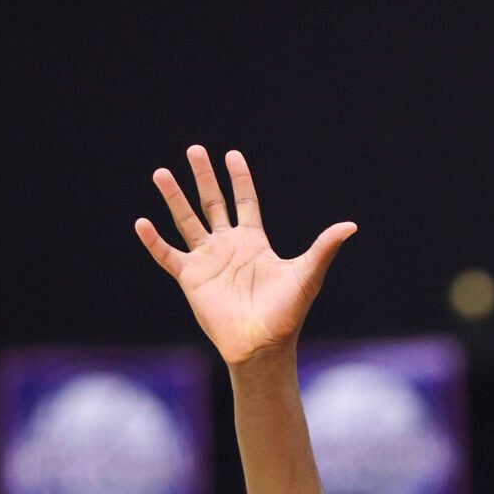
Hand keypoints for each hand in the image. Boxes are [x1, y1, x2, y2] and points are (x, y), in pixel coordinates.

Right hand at [135, 146, 355, 366]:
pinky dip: (154, 241)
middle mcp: (228, 247)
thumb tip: (351, 226)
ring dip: (174, 198)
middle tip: (194, 149)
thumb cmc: (287, 313)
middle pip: (212, 203)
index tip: (232, 155)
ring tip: (161, 173)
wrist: (263, 345)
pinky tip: (142, 223)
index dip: (239, 179)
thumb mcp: (307, 274)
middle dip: (203, 176)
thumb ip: (324, 247)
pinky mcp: (191, 279)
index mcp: (254, 242)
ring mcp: (208, 261)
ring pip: (186, 221)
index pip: (244, 201)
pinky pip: (168, 255)